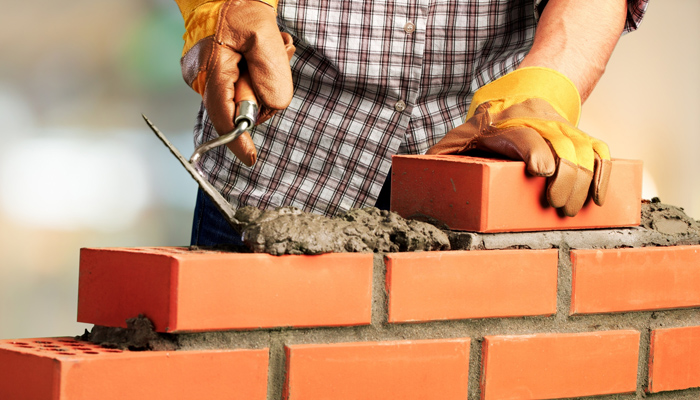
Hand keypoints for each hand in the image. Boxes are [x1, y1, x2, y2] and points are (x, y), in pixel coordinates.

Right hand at [179, 0, 295, 164]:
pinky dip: (254, 77)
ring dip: (261, 81)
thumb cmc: (238, 5)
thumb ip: (271, 73)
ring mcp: (204, 77)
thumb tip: (273, 106)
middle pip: (237, 109)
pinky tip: (258, 54)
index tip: (251, 158)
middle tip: (274, 59)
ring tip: (267, 51)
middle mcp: (201, 79)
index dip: (238, 141)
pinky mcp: (212, 74)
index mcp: (211, 72)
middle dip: (261, 94)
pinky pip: (238, 88)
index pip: (223, 118)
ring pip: (241, 98)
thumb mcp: (263, 35)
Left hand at [427, 67, 610, 216]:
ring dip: (583, 181)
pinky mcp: (575, 133)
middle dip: (564, 179)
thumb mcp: (451, 145)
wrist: (512, 98)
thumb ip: (439, 162)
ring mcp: (557, 124)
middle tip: (557, 208)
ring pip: (582, 148)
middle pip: (559, 144)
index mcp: (499, 124)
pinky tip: (600, 197)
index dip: (534, 150)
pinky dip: (604, 172)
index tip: (541, 173)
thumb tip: (421, 183)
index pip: (523, 134)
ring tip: (572, 209)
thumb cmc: (475, 134)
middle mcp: (533, 120)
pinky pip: (597, 149)